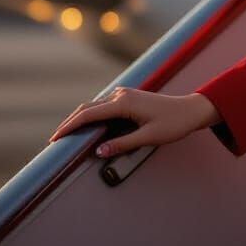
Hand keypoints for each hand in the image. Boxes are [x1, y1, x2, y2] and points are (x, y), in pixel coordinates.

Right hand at [48, 87, 222, 157]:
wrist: (190, 110)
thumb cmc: (173, 124)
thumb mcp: (148, 137)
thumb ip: (122, 144)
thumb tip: (98, 151)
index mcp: (124, 103)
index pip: (88, 114)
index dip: (69, 127)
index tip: (54, 139)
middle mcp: (121, 95)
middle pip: (87, 108)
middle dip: (69, 123)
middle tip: (54, 141)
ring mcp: (125, 94)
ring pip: (94, 106)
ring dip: (79, 119)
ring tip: (66, 136)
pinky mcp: (128, 98)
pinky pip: (103, 106)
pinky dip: (91, 116)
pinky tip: (86, 127)